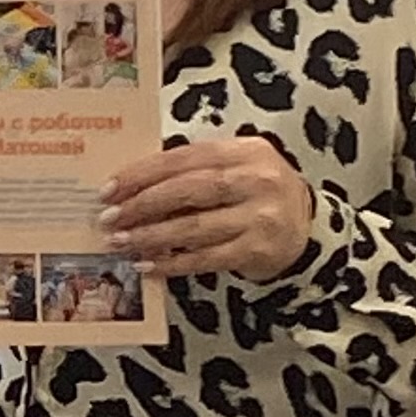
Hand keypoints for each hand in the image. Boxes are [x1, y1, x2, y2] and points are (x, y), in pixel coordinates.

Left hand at [99, 133, 316, 281]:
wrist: (306, 227)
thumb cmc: (255, 193)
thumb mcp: (236, 167)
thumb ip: (195, 168)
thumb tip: (131, 184)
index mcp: (246, 151)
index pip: (185, 158)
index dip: (143, 173)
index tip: (110, 188)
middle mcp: (256, 180)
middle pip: (188, 190)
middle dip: (141, 205)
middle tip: (108, 217)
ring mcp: (259, 217)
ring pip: (193, 227)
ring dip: (150, 236)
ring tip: (120, 241)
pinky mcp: (257, 250)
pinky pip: (205, 259)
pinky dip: (172, 263)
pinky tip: (147, 265)